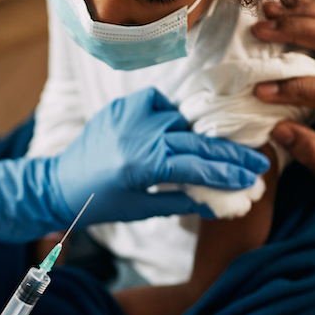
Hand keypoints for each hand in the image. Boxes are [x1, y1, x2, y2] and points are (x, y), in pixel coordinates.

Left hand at [0, 88, 268, 249]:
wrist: (58, 184)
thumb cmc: (100, 204)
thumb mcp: (142, 208)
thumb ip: (182, 201)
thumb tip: (221, 202)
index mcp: (140, 163)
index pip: (196, 165)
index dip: (227, 172)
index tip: (253, 177)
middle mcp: (137, 133)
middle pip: (195, 141)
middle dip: (228, 155)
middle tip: (256, 163)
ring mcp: (130, 114)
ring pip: (180, 122)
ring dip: (198, 139)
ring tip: (220, 155)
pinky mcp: (123, 105)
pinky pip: (160, 106)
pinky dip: (170, 119)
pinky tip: (174, 134)